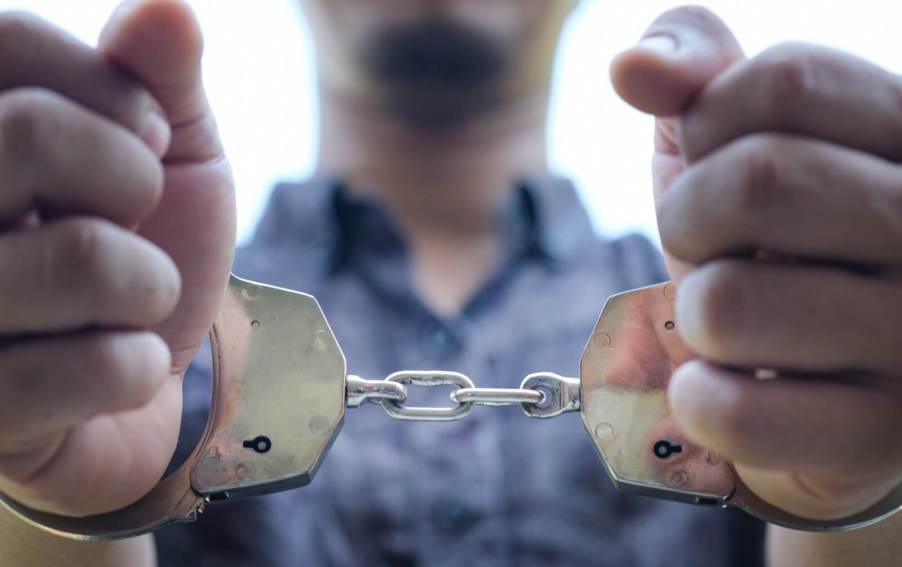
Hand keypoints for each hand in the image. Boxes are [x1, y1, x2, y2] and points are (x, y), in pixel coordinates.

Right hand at [0, 0, 234, 516]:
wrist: (154, 373)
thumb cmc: (152, 243)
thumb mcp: (171, 150)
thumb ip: (160, 78)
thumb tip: (168, 10)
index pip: (4, 41)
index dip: (112, 90)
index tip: (147, 139)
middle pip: (28, 137)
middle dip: (131, 182)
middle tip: (135, 220)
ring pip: (79, 258)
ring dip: (149, 285)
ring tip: (126, 303)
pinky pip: (92, 369)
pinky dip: (137, 367)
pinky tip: (112, 369)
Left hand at [612, 7, 901, 520]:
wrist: (820, 384)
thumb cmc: (773, 244)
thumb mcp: (738, 140)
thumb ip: (701, 75)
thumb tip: (633, 66)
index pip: (785, 81)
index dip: (708, 120)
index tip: (715, 160)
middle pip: (758, 182)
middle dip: (689, 217)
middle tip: (710, 249)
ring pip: (728, 305)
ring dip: (694, 316)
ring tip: (735, 325)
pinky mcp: (882, 437)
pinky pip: (734, 411)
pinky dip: (694, 401)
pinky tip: (725, 389)